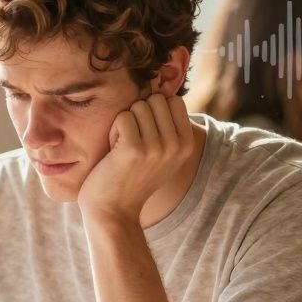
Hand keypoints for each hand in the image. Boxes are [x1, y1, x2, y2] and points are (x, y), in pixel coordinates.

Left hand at [77, 94, 193, 222]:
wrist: (113, 211)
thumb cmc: (132, 177)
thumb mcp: (163, 154)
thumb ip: (169, 127)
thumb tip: (165, 89)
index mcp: (187, 144)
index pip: (173, 100)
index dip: (154, 111)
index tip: (146, 135)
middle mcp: (176, 145)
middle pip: (155, 100)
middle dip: (138, 115)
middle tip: (132, 142)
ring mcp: (157, 147)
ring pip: (138, 106)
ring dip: (124, 123)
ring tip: (123, 148)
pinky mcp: (134, 149)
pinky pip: (122, 117)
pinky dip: (113, 131)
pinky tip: (114, 152)